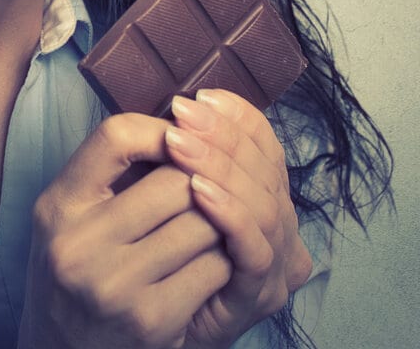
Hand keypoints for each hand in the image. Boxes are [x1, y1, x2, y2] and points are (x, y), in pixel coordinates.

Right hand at [18, 113, 230, 348]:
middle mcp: (78, 244)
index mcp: (58, 207)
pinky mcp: (150, 321)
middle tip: (212, 189)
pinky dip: (224, 262)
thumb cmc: (77, 276)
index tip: (182, 139)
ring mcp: (114, 285)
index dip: (161, 130)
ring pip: (204, 224)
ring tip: (213, 228)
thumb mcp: (72, 219)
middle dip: (205, 182)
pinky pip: (214, 268)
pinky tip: (211, 266)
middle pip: (176, 181)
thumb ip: (110, 176)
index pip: (116, 136)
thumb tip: (184, 122)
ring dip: (221, 224)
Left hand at [164, 90, 313, 347]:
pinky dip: (230, 214)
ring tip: (180, 145)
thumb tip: (172, 106)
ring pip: (263, 203)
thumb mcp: (165, 202)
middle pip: (266, 167)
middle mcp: (282, 228)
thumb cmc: (147, 263)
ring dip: (220, 167)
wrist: (137, 337)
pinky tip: (198, 191)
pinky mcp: (260, 296)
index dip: (236, 117)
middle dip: (221, 135)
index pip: (265, 145)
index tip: (198, 96)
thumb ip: (180, 162)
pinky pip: (254, 248)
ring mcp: (277, 264)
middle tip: (182, 112)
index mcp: (266, 198)